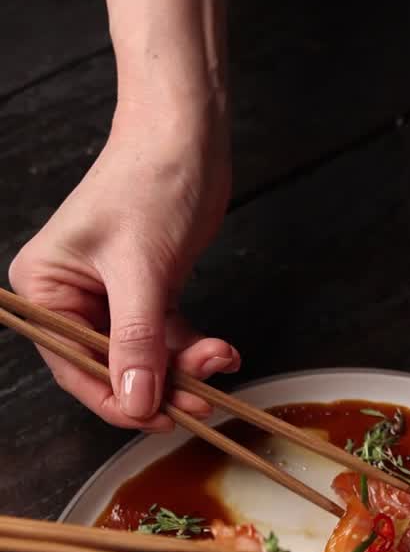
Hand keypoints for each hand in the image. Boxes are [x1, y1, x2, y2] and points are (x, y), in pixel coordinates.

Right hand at [9, 108, 237, 429]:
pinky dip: (194, 349)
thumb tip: (137, 402)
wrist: (187, 133)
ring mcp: (110, 298)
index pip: (74, 365)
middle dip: (162, 384)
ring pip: (147, 359)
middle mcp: (70, 296)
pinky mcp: (147, 294)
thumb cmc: (150, 180)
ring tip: (220, 361)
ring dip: (186, 368)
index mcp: (45, 287)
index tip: (159, 417)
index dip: (118, 399)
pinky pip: (168, 340)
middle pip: (114, 368)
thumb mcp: (141, 271)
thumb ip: (137, 343)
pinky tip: (223, 350)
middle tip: (203, 397)